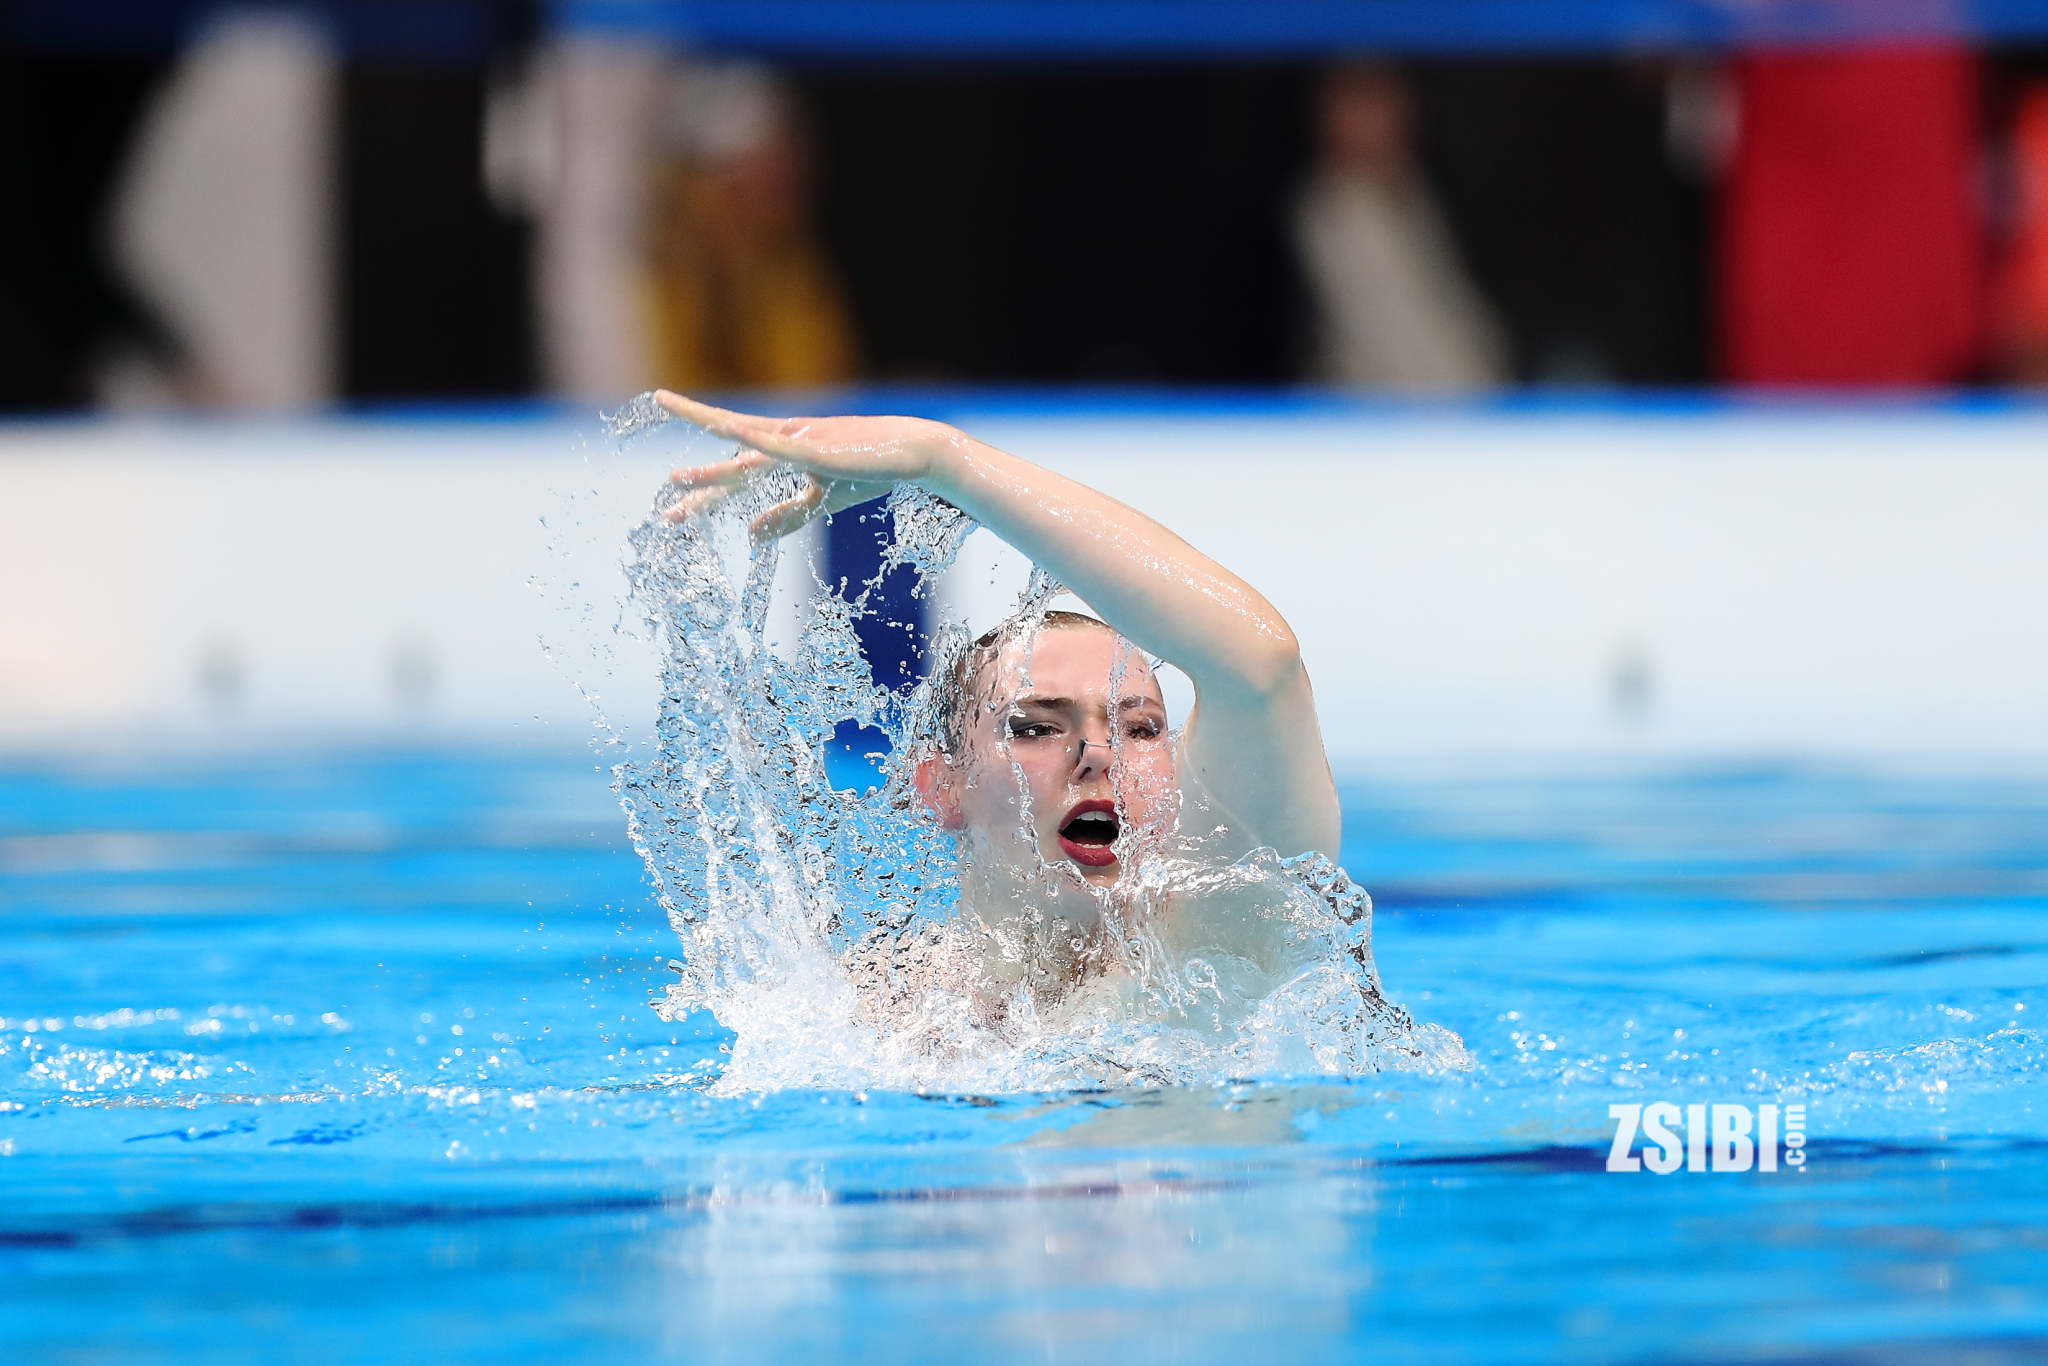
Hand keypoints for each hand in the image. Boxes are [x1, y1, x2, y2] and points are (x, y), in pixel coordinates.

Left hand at [656, 391, 963, 542]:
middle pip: (732, 467)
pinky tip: (726, 430)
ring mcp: (799, 443)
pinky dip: (752, 438)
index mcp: (782, 457)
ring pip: (746, 451)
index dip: (705, 498)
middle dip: (700, 485)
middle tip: (666, 501)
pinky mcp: (818, 447)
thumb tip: (749, 537)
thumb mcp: (822, 501)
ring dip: (713, 465)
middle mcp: (783, 445)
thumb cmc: (869, 470)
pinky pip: (780, 445)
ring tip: (679, 475)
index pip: (736, 480)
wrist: (912, 453)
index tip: (674, 515)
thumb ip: (786, 516)